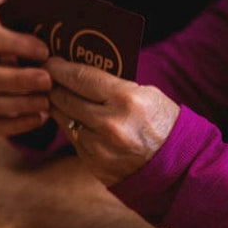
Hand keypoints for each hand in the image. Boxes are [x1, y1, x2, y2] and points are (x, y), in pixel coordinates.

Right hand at [0, 26, 52, 136]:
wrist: (0, 67)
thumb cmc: (18, 50)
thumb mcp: (21, 38)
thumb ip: (33, 39)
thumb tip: (58, 46)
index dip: (16, 46)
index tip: (45, 52)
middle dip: (18, 80)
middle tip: (47, 81)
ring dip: (18, 104)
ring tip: (46, 102)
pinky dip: (17, 125)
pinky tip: (40, 118)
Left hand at [47, 57, 179, 186]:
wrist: (179, 166)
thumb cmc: (163, 123)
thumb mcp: (146, 95)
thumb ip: (111, 85)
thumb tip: (78, 73)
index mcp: (126, 100)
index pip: (81, 77)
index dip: (61, 68)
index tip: (51, 61)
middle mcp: (109, 123)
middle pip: (65, 97)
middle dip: (54, 85)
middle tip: (47, 76)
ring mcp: (98, 146)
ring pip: (63, 118)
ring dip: (57, 105)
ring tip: (55, 94)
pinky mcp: (92, 162)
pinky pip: (71, 137)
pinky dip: (70, 125)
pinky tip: (71, 117)